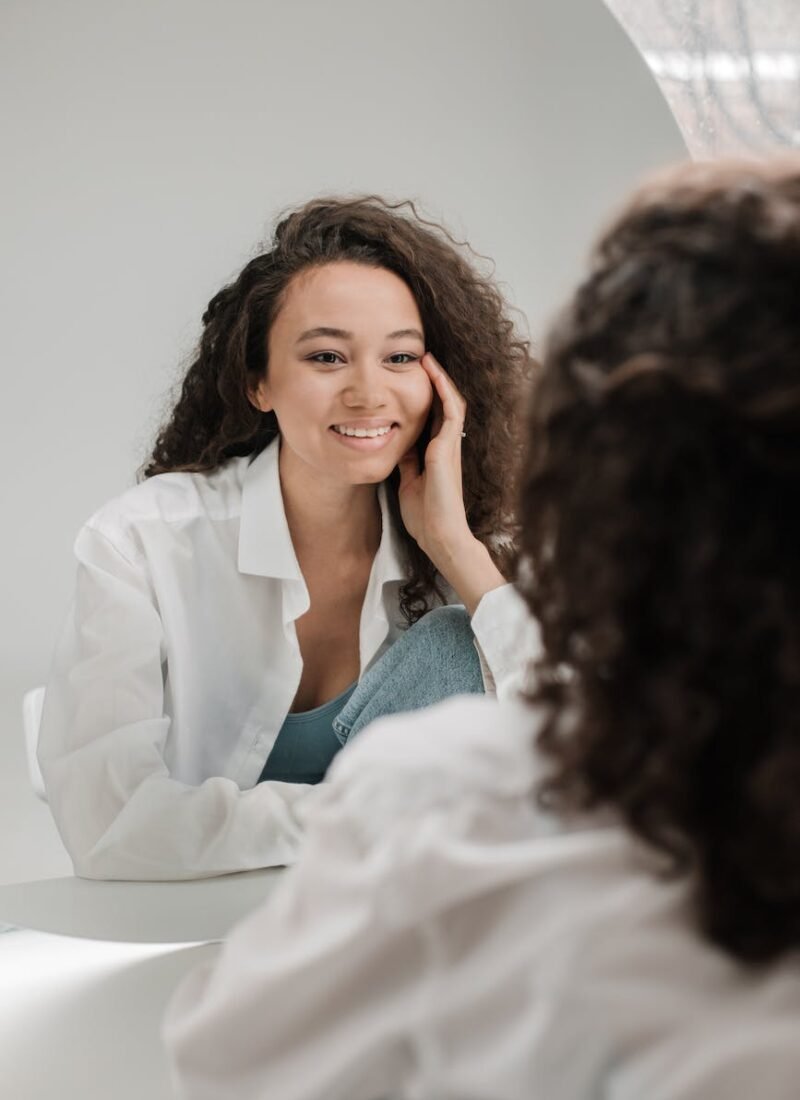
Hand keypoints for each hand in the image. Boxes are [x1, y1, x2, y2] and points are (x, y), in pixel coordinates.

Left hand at [397, 352, 470, 559]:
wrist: (439, 535)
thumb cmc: (426, 516)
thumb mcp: (409, 483)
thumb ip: (408, 464)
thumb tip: (399, 448)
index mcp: (438, 454)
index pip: (434, 418)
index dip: (426, 397)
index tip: (413, 379)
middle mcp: (447, 446)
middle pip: (444, 405)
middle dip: (435, 382)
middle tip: (422, 359)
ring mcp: (450, 446)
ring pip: (451, 402)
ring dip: (440, 379)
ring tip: (428, 359)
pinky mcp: (448, 448)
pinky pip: (451, 411)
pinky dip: (444, 390)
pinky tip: (434, 374)